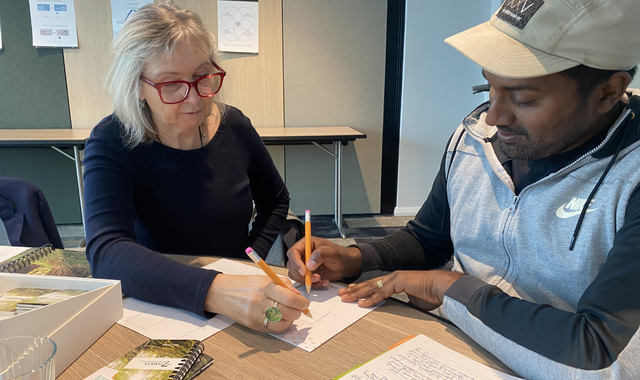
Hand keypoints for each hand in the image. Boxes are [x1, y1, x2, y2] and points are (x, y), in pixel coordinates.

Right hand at [204, 274, 309, 332]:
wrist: (223, 293)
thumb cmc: (246, 284)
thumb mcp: (265, 278)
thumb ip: (284, 285)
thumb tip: (298, 296)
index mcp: (265, 287)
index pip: (290, 298)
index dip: (301, 302)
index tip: (305, 303)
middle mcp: (260, 301)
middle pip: (287, 312)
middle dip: (298, 312)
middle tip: (300, 309)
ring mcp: (255, 315)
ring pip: (281, 324)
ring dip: (290, 320)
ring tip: (290, 314)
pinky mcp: (252, 325)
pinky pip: (272, 329)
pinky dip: (280, 326)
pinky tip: (281, 319)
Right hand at [286, 236, 361, 287]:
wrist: (346, 265)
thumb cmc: (339, 254)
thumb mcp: (331, 252)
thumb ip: (320, 255)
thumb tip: (309, 264)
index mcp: (306, 244)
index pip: (293, 252)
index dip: (296, 262)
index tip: (304, 270)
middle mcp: (303, 255)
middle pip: (292, 265)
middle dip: (302, 274)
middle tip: (315, 277)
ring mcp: (304, 265)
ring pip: (296, 275)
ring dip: (307, 280)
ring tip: (320, 279)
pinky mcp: (308, 275)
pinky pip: (304, 282)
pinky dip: (313, 284)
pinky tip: (323, 281)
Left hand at [338, 270, 464, 308]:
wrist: (442, 287)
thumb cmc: (432, 294)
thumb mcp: (413, 300)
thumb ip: (403, 301)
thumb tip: (398, 307)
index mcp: (396, 280)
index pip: (375, 284)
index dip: (362, 288)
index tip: (352, 291)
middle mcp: (393, 276)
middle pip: (369, 284)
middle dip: (354, 289)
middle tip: (342, 293)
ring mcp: (395, 278)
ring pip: (372, 286)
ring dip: (357, 293)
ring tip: (346, 297)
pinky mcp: (399, 282)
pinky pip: (382, 292)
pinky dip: (371, 298)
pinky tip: (361, 303)